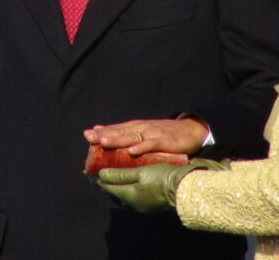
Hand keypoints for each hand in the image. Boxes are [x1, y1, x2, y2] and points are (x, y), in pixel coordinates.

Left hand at [84, 118, 208, 155]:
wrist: (191, 131)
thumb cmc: (165, 135)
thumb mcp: (146, 133)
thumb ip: (128, 136)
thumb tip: (106, 139)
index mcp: (137, 128)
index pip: (116, 129)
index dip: (102, 131)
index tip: (87, 134)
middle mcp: (142, 129)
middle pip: (120, 132)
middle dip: (104, 134)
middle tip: (90, 137)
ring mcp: (153, 134)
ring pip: (132, 137)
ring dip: (117, 139)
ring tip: (103, 142)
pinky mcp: (164, 141)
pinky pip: (151, 145)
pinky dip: (141, 148)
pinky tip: (131, 151)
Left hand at [96, 163, 197, 212]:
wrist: (186, 187)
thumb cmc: (163, 178)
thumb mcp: (140, 172)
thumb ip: (120, 174)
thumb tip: (101, 174)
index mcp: (129, 196)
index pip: (107, 187)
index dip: (98, 177)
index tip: (90, 169)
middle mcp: (134, 204)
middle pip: (116, 191)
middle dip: (108, 181)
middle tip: (102, 168)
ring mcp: (144, 205)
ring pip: (126, 193)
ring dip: (119, 183)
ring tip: (115, 172)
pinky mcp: (152, 203)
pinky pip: (135, 194)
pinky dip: (130, 185)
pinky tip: (132, 178)